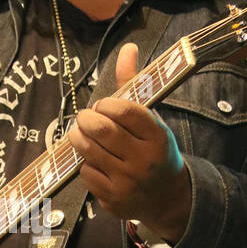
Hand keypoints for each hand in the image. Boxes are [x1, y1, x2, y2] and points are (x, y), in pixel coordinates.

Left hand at [66, 43, 190, 241]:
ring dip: (78, 136)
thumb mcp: (152, 121)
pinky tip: (93, 159)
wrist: (168, 199)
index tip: (103, 105)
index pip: (124, 111)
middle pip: (101, 130)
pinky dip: (85, 162)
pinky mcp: (112, 199)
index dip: (106, 103)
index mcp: (157, 138)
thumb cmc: (156, 151)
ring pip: (88, 150)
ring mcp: (126, 183)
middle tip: (86, 118)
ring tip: (82, 132)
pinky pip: (86, 172)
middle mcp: (143, 161)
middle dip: (86, 118)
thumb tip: (127, 48)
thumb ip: (134, 86)